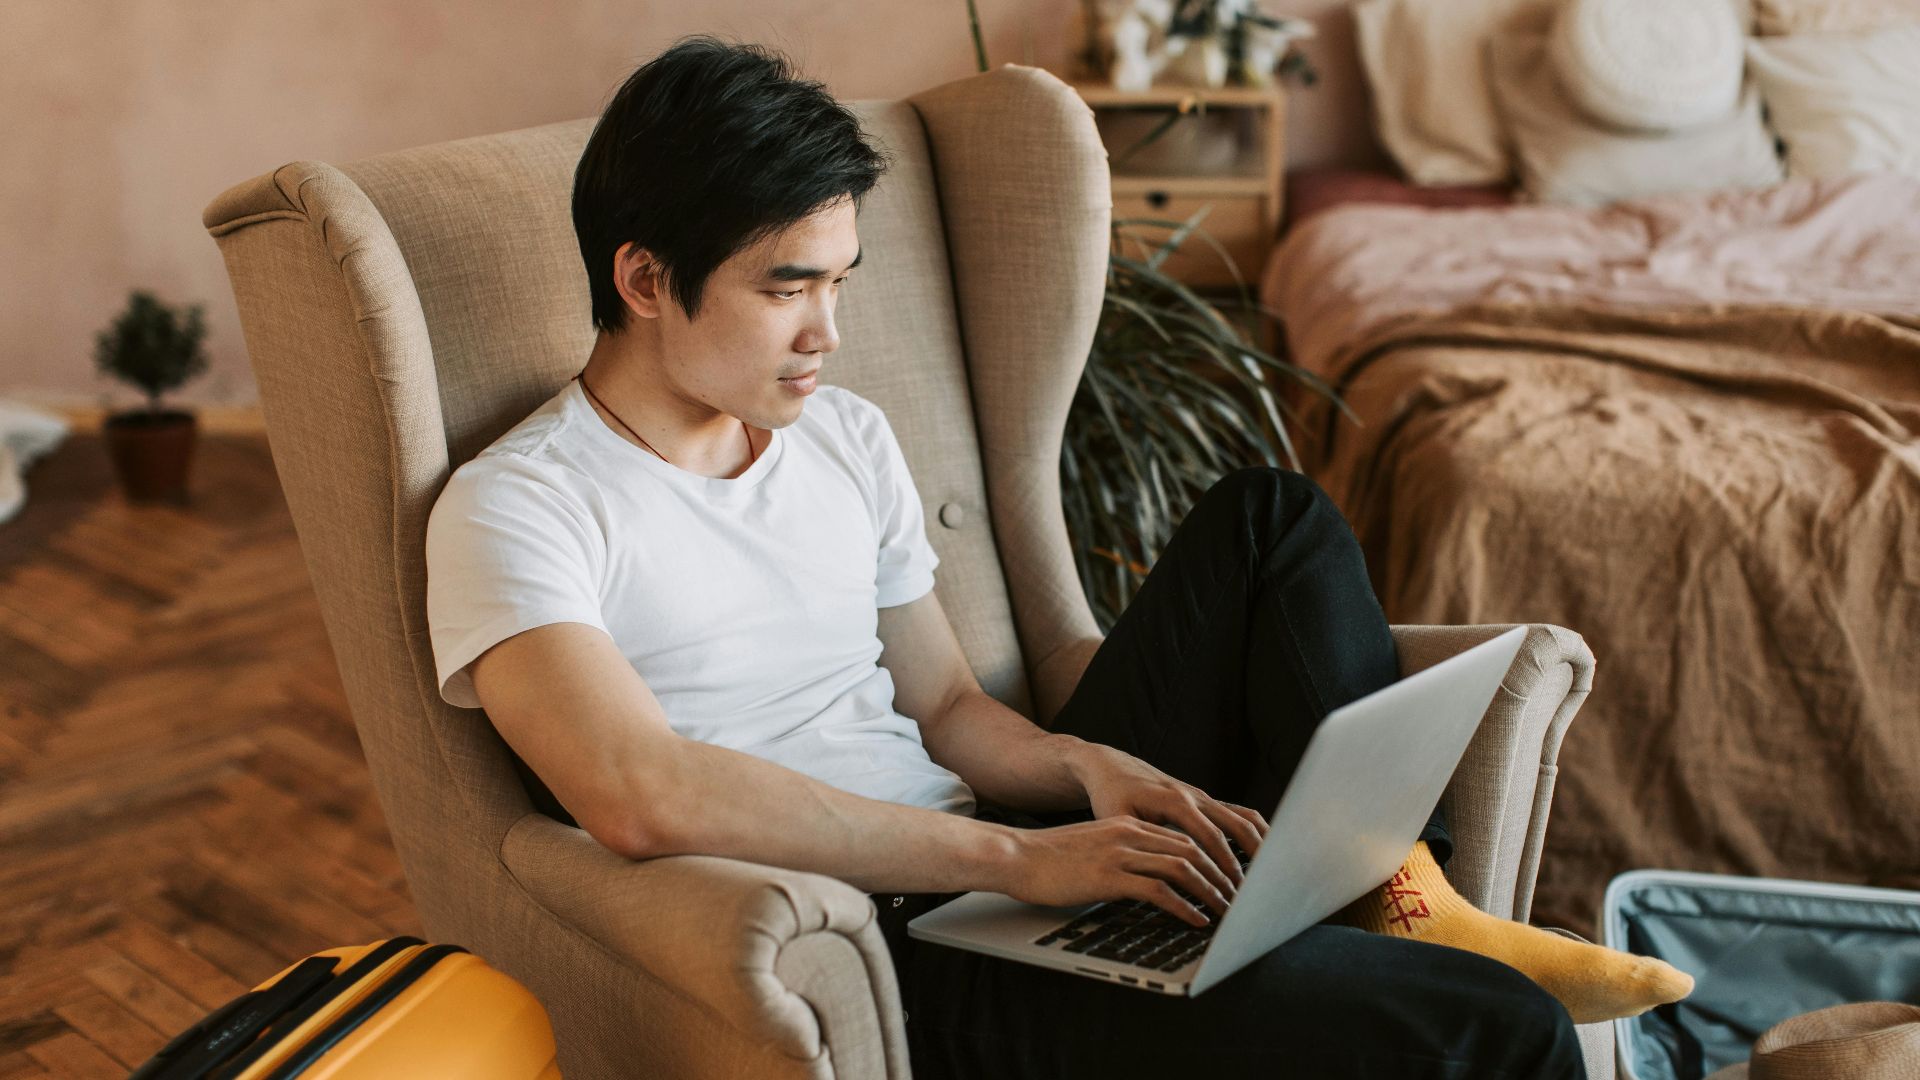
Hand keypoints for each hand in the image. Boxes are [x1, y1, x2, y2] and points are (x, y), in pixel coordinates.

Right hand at [999, 817, 1235, 927]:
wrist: (1015, 856)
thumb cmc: (1049, 859)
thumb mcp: (1093, 847)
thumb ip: (1122, 855)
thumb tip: (1147, 878)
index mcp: (1127, 825)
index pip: (1184, 838)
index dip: (1212, 860)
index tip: (1228, 881)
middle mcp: (1129, 833)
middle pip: (1191, 849)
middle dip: (1220, 876)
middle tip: (1238, 898)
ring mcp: (1120, 853)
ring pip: (1183, 867)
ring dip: (1210, 891)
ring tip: (1225, 911)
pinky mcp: (1109, 876)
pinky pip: (1159, 890)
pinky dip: (1184, 907)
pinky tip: (1196, 920)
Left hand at [1071, 743, 1268, 892]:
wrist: (1112, 768)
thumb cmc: (1111, 797)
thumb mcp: (1118, 820)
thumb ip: (1140, 841)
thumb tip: (1157, 873)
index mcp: (1175, 802)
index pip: (1211, 837)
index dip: (1225, 866)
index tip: (1234, 891)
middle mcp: (1195, 796)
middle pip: (1235, 827)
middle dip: (1250, 860)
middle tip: (1257, 892)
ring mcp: (1203, 797)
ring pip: (1243, 818)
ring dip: (1260, 845)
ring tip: (1272, 876)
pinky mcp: (1205, 801)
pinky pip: (1239, 814)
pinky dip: (1255, 833)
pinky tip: (1263, 855)